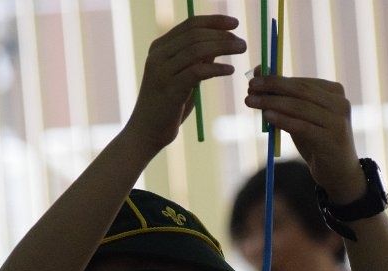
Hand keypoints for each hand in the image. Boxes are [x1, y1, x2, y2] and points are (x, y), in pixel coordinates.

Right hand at [126, 15, 245, 151]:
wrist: (145, 133)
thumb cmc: (166, 108)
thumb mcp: (182, 79)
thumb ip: (195, 61)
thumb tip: (218, 44)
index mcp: (159, 48)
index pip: (190, 25)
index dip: (214, 21)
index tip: (234, 23)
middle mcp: (158, 55)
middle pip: (195, 34)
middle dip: (222, 35)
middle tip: (242, 43)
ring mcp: (161, 71)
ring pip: (197, 49)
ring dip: (223, 47)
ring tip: (241, 51)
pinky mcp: (169, 89)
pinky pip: (197, 71)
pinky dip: (216, 68)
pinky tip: (230, 71)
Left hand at [245, 74, 364, 203]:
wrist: (338, 172)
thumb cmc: (317, 142)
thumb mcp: (302, 119)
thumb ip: (285, 100)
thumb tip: (259, 74)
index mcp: (335, 92)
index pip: (301, 82)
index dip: (276, 78)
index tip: (253, 77)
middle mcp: (340, 103)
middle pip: (300, 91)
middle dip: (272, 86)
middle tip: (250, 87)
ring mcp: (337, 121)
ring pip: (299, 107)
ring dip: (272, 102)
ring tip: (251, 101)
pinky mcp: (330, 139)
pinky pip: (301, 126)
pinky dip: (282, 119)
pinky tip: (267, 116)